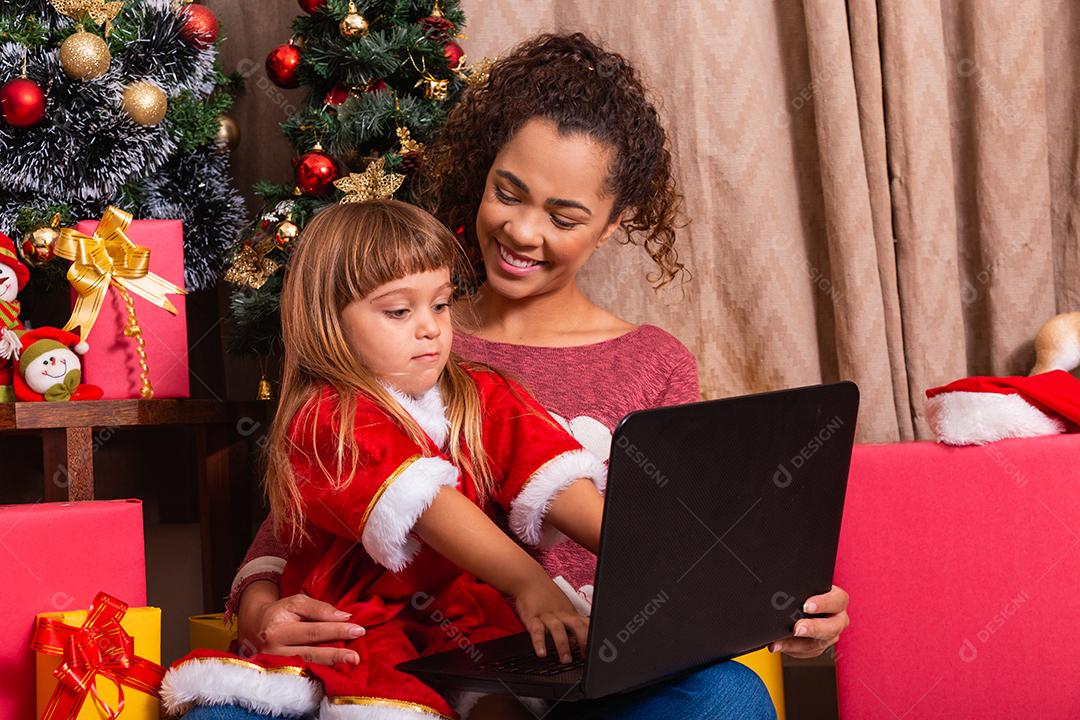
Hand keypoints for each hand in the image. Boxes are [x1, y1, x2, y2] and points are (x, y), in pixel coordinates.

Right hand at [238, 584, 365, 665]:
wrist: (253, 627)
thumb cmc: (279, 613)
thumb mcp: (295, 603)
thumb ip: (319, 608)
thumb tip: (344, 617)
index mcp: (277, 629)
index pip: (312, 630)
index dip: (336, 630)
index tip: (358, 629)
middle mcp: (273, 650)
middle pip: (310, 651)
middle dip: (335, 653)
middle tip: (356, 655)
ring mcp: (274, 665)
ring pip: (306, 665)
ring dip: (330, 665)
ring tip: (351, 663)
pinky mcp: (278, 674)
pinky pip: (302, 673)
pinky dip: (320, 671)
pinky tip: (335, 671)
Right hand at [514, 578, 588, 663]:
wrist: (529, 579)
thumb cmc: (547, 595)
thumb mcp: (564, 607)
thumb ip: (572, 622)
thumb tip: (581, 640)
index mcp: (570, 613)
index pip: (586, 624)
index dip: (592, 637)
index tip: (595, 650)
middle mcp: (561, 614)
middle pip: (576, 626)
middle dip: (582, 641)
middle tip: (584, 657)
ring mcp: (547, 616)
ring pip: (557, 629)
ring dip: (563, 645)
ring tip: (566, 659)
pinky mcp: (532, 618)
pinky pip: (536, 631)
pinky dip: (539, 643)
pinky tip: (541, 653)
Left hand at [769, 584, 849, 658]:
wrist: (803, 602)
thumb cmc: (807, 589)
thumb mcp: (808, 584)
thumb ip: (802, 585)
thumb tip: (784, 585)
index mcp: (838, 600)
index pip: (837, 601)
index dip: (823, 603)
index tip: (806, 606)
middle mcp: (838, 619)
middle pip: (832, 627)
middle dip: (813, 629)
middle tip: (797, 628)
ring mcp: (830, 634)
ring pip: (818, 644)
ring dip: (796, 644)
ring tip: (779, 642)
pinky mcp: (819, 646)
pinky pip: (807, 651)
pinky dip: (790, 649)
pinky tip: (777, 645)